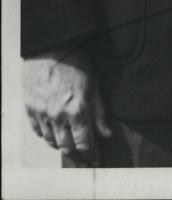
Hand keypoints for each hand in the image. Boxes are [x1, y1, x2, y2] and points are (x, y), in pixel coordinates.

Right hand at [23, 47, 111, 165]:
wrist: (50, 47)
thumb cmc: (76, 62)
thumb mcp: (95, 85)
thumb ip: (99, 112)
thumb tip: (106, 134)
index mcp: (78, 110)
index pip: (84, 143)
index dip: (91, 154)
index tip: (96, 159)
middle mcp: (59, 116)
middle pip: (67, 147)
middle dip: (78, 155)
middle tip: (84, 157)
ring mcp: (42, 114)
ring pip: (52, 141)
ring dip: (62, 146)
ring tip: (70, 146)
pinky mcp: (30, 109)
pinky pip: (38, 131)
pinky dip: (47, 136)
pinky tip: (54, 134)